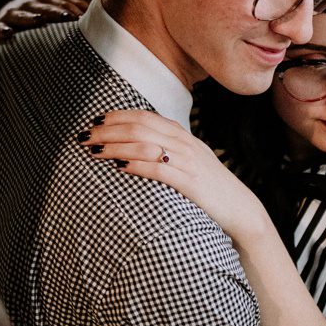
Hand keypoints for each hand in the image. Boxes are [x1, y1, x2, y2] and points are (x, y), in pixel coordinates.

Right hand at [0, 0, 87, 43]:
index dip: (71, 7)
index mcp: (44, 1)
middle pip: (43, 6)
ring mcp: (12, 15)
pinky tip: (8, 35)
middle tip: (69, 17)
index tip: (84, 17)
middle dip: (55, 11)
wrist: (5, 29)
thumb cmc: (38, 25)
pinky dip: (3, 31)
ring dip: (30, 17)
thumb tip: (98, 13)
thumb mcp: (53, 16)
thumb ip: (71, 13)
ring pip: (21, 15)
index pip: (59, 2)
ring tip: (39, 20)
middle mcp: (28, 4)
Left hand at [81, 108, 267, 239]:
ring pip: (145, 144)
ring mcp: (188, 162)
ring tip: (93, 150)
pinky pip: (158, 169)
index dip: (118, 115)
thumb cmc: (211, 188)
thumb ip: (169, 150)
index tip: (95, 120)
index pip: (146, 116)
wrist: (241, 210)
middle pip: (140, 127)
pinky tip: (118, 167)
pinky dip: (136, 164)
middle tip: (84, 136)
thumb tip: (139, 146)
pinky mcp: (190, 182)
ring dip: (115, 145)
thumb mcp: (191, 162)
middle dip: (108, 130)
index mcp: (184, 136)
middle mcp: (185, 143)